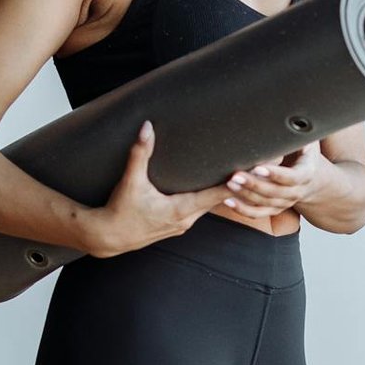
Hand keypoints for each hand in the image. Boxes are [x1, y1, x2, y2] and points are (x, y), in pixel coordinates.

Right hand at [87, 119, 240, 256]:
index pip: (216, 194)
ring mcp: (183, 224)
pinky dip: (211, 199)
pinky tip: (218, 189)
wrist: (108, 236)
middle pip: (219, 200)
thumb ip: (140, 153)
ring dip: (225, 193)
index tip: (253, 170)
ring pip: (210, 206)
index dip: (235, 183)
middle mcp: (186, 220)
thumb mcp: (130, 181)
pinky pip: (201, 210)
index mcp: (180, 210)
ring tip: (242, 176)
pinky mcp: (177, 225)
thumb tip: (147, 128)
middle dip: (236, 185)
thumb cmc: (120, 210)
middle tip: (256, 168)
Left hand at [218, 142, 331, 221]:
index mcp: (306, 173)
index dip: (275, 174)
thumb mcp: (307, 141)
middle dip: (254, 184)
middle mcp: (296, 191)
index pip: (291, 177)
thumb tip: (287, 117)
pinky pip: (258, 213)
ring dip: (245, 195)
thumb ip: (298, 133)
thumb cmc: (305, 153)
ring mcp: (285, 202)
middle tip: (236, 175)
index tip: (259, 167)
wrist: (313, 178)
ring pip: (264, 203)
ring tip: (229, 183)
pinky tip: (228, 201)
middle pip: (274, 192)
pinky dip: (243, 210)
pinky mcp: (274, 208)